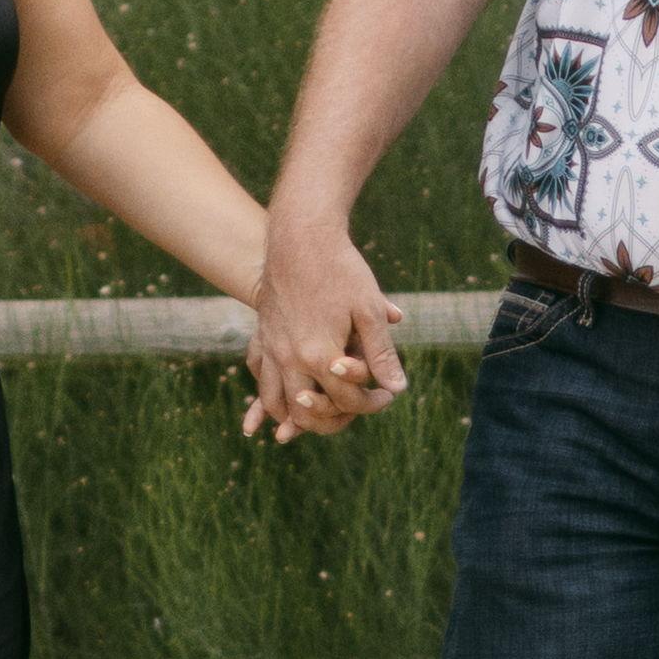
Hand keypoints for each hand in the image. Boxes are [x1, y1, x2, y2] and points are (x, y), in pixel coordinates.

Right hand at [245, 217, 407, 445]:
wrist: (300, 237)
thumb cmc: (341, 270)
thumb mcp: (369, 309)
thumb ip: (381, 353)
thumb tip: (398, 389)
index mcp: (321, 356)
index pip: (346, 402)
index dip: (371, 404)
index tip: (386, 396)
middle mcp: (290, 358)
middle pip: (306, 412)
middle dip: (331, 421)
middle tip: (352, 412)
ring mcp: (272, 348)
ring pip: (275, 401)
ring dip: (294, 416)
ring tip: (315, 416)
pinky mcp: (262, 335)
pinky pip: (259, 375)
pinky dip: (268, 393)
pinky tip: (282, 395)